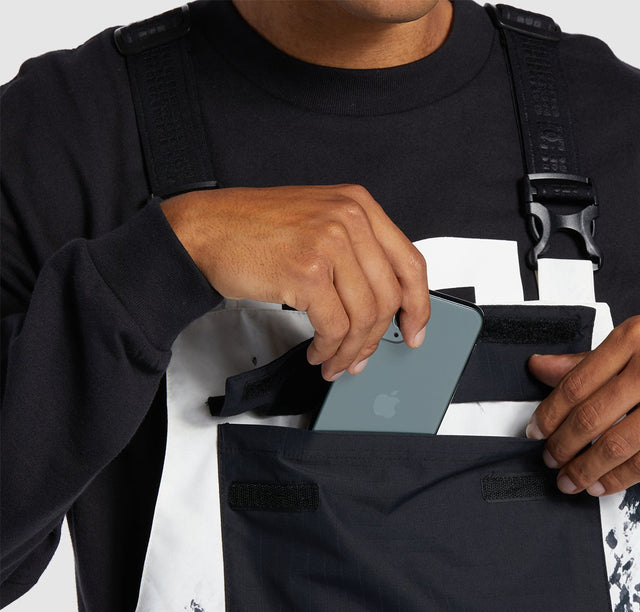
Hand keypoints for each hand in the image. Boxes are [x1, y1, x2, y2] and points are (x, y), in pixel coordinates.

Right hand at [161, 184, 429, 379]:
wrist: (203, 230)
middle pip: (389, 296)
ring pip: (364, 316)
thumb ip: (354, 253)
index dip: (418, 305)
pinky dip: (330, 349)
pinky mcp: (308, 271)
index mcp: (358, 205)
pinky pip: (335, 326)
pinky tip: (319, 352)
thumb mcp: (317, 224)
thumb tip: (382, 305)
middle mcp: (349, 218)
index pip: (410, 262)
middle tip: (362, 357)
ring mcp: (330, 242)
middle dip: (377, 338)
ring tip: (335, 360)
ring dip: (350, 350)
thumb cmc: (251, 230)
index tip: (416, 329)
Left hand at [526, 314, 639, 495]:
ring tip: (570, 480)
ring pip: (614, 446)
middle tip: (550, 461)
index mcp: (636, 336)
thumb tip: (540, 367)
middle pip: (590, 418)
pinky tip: (601, 485)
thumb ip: (590, 359)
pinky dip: (616, 480)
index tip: (535, 432)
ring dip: (583, 471)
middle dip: (561, 448)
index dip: (548, 414)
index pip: (575, 382)